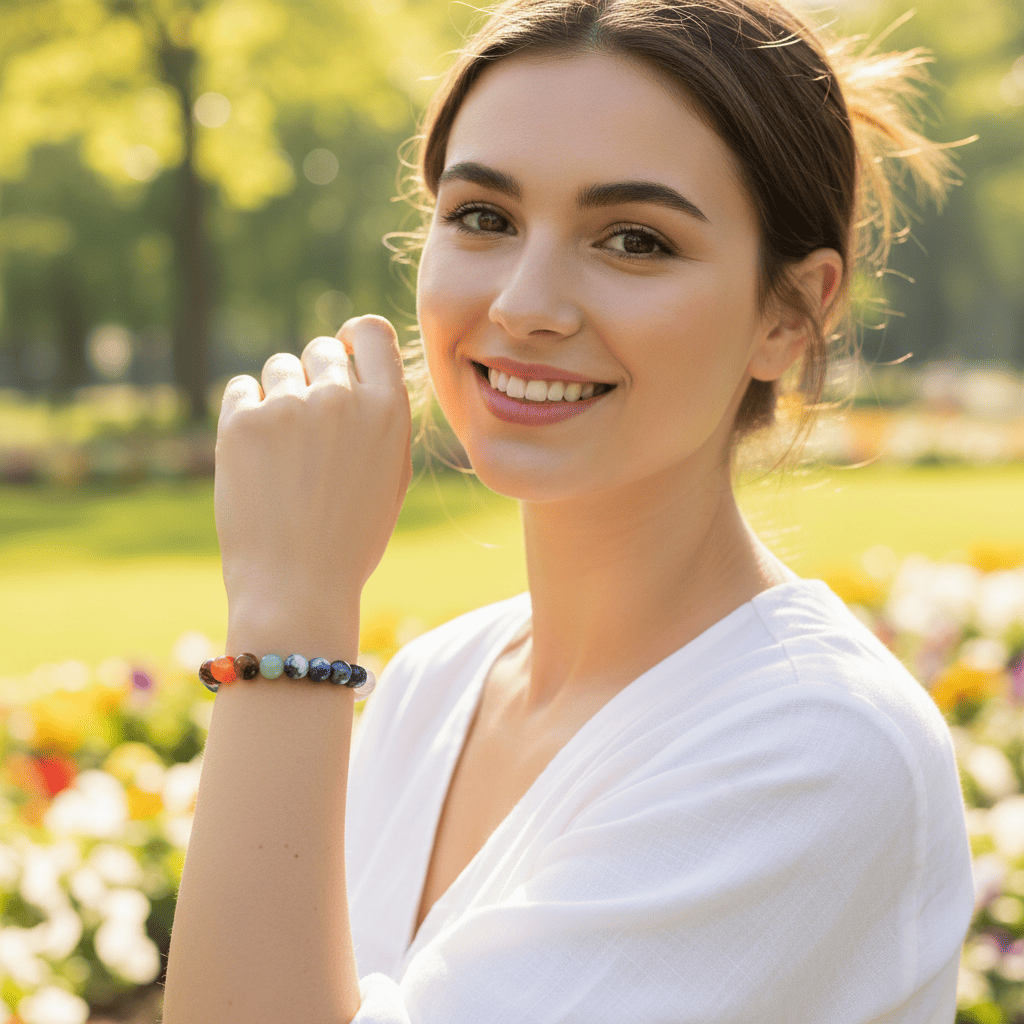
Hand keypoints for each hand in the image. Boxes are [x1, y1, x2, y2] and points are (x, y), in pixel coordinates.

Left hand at [214, 316, 411, 649]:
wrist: (297, 587)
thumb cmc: (350, 539)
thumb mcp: (392, 476)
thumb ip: (383, 417)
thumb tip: (360, 365)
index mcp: (388, 410)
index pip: (372, 332)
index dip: (354, 338)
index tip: (343, 353)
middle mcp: (340, 399)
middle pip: (321, 349)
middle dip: (315, 378)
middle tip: (309, 430)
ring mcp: (288, 408)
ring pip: (279, 367)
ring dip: (280, 396)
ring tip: (283, 453)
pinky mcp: (241, 423)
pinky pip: (240, 389)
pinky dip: (246, 413)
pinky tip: (257, 457)